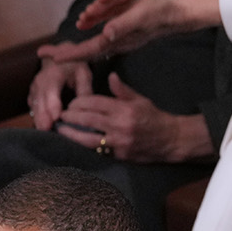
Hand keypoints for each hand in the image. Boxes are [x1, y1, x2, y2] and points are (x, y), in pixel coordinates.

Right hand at [28, 58, 91, 130]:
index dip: (53, 104)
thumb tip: (87, 105)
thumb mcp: (83, 72)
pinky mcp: (33, 95)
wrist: (58, 57)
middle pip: (40, 101)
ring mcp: (34, 89)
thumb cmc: (73, 65)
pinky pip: (33, 107)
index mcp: (53, 74)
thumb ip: (84, 88)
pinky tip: (41, 127)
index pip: (51, 90)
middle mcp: (40, 82)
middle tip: (46, 129)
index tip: (56, 116)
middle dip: (43, 116)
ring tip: (43, 131)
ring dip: (38, 119)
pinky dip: (37, 117)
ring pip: (35, 106)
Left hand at [39, 0, 219, 63]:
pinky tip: (85, 39)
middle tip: (42, 54)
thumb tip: (105, 34)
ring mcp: (121, 40)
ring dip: (74, 49)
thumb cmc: (162, 11)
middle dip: (65, 53)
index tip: (49, 58)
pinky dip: (88, 43)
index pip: (88, 50)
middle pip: (86, 52)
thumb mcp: (142, 14)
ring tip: (57, 50)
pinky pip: (101, 43)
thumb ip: (123, 25)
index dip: (69, 54)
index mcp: (119, 39)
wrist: (181, 14)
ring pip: (92, 48)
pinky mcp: (126, 35)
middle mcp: (117, 43)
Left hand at [54, 74, 215, 162]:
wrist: (171, 140)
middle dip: (71, 116)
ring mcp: (119, 142)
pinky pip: (97, 150)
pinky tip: (75, 143)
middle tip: (61, 115)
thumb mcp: (141, 100)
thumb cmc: (155, 118)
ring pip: (88, 138)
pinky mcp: (119, 155)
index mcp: (124, 109)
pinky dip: (84, 146)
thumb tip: (110, 75)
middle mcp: (120, 125)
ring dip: (71, 133)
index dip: (80, 102)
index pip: (95, 102)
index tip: (72, 103)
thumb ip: (122, 90)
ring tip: (60, 129)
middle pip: (88, 119)